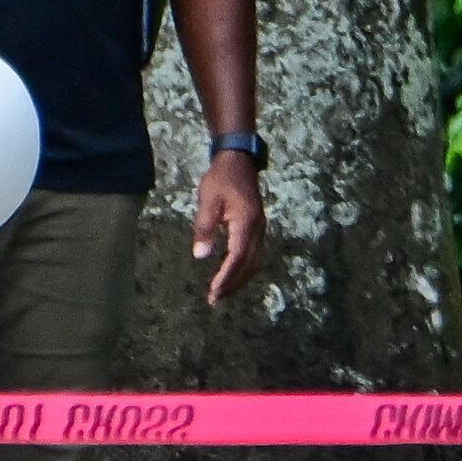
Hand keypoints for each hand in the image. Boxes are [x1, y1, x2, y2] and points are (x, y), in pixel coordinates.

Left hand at [192, 151, 266, 303]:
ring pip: (254, 261)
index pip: (237, 257)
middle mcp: (258, 229)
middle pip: (249, 264)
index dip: (226, 277)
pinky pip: (253, 254)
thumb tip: (201, 256)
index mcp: (246, 223)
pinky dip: (243, 268)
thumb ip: (205, 228)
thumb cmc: (220, 179)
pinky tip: (231, 273)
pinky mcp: (257, 227)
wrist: (239, 160)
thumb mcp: (208, 200)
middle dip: (233, 284)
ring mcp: (260, 228)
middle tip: (215, 300)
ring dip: (239, 279)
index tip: (213, 292)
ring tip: (222, 292)